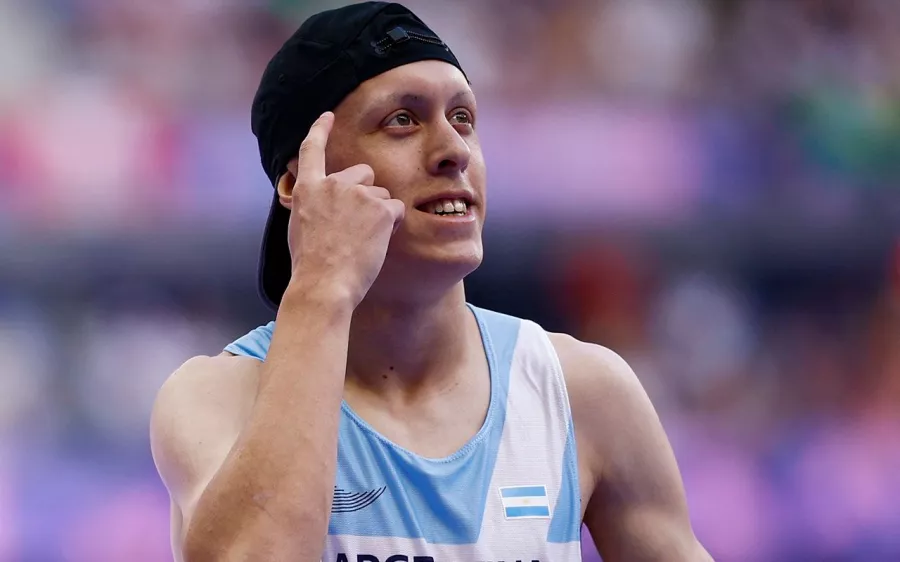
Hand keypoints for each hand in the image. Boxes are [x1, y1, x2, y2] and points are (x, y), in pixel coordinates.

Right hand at [285, 112, 405, 306]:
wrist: (324, 284)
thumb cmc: (311, 266)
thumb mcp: (300, 228)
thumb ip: (314, 207)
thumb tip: (324, 206)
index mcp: (307, 190)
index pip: (312, 151)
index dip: (320, 130)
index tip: (327, 116)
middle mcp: (332, 184)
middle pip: (363, 173)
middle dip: (366, 193)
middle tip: (357, 225)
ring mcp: (357, 194)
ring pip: (381, 195)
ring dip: (378, 215)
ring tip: (362, 241)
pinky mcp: (380, 208)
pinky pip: (396, 210)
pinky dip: (392, 225)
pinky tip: (376, 242)